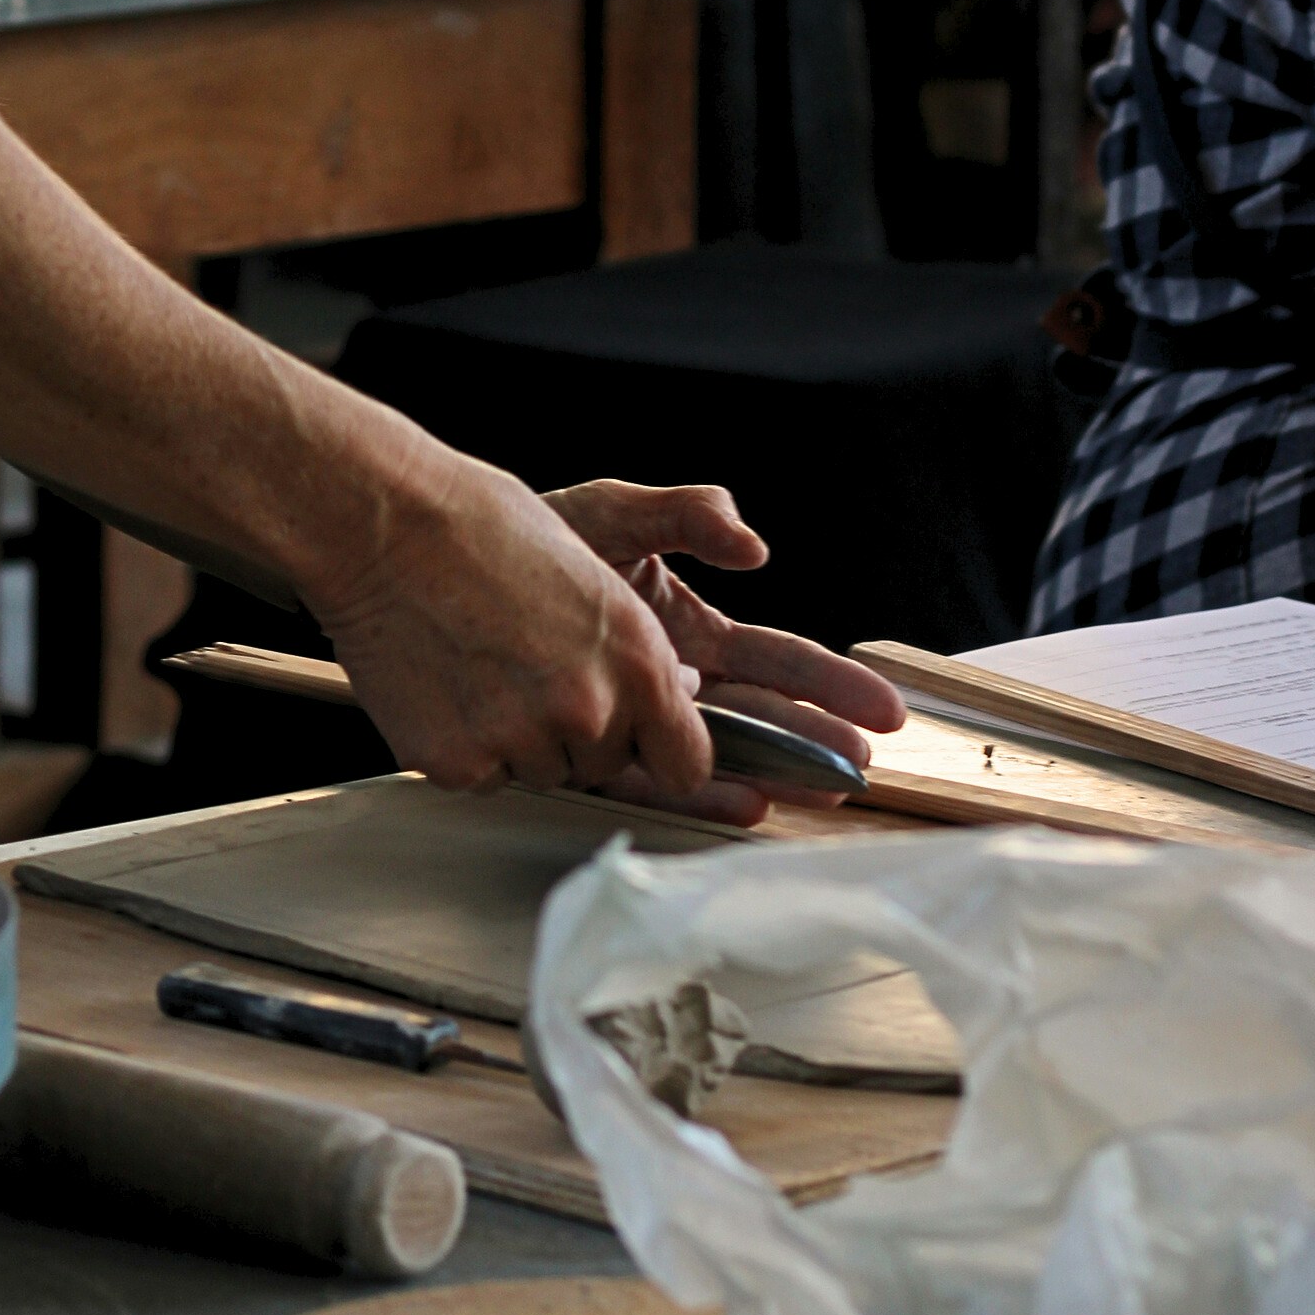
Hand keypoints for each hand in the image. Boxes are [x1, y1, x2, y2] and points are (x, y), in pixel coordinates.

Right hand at [309, 458, 722, 808]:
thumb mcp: (598, 574)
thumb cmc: (480, 529)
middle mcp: (589, 709)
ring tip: (482, 662)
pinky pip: (481, 778)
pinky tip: (446, 682)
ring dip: (519, 738)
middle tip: (530, 665)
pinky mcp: (459, 762)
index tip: (639, 737)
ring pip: (541, 773)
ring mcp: (522, 740)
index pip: (686, 766)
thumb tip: (679, 691)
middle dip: (579, 733)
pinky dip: (465, 744)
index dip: (659, 750)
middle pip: (606, 768)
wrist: (383, 525)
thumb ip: (639, 652)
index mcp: (638, 659)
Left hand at [547, 477, 906, 816]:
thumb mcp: (613, 512)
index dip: (827, 684)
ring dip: (771, 771)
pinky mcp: (587, 744)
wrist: (435, 567)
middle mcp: (666, 678)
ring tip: (823, 793)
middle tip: (862, 768)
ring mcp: (628, 716)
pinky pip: (651, 773)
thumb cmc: (529, 535)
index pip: (771, 659)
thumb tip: (754, 546)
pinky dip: (700, 788)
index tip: (879, 710)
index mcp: (682, 625)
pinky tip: (743, 802)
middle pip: (757, 715)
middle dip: (812, 740)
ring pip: (714, 751)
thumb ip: (685, 515)